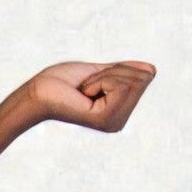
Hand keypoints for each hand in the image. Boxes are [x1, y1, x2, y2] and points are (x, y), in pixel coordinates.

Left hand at [26, 60, 155, 130]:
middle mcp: (120, 122)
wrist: (39, 92)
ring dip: (104, 77)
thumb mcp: (102, 72)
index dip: (118, 69)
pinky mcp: (105, 119)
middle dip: (113, 72)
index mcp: (121, 112)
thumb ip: (125, 73)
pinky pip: (119, 86)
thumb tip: (152, 70)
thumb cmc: (64, 82)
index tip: (94, 81)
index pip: (145, 76)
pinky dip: (99, 81)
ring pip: (131, 82)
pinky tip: (83, 94)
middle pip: (141, 79)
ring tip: (84, 90)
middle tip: (87, 86)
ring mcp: (114, 123)